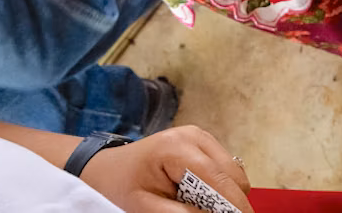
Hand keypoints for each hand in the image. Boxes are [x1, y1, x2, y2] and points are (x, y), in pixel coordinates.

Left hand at [80, 126, 254, 212]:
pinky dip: (220, 185)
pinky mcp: (203, 141)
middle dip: (231, 200)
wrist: (106, 169)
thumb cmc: (120, 187)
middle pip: (233, 174)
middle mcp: (194, 135)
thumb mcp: (144, 208)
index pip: (219, 178)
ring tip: (199, 205)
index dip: (235, 204)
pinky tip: (198, 194)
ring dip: (226, 193)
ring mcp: (201, 135)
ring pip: (234, 171)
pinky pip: (226, 168)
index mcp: (176, 148)